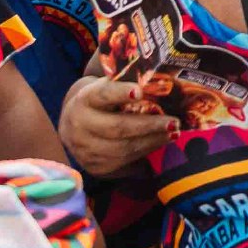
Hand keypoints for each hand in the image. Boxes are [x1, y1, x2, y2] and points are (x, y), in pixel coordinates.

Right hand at [58, 76, 181, 176]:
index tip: (140, 91)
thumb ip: (127, 83)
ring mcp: (85, 148)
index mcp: (86, 99)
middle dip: (149, 125)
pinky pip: (123, 163)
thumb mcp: (107, 87)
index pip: (103, 94)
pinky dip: (144, 153)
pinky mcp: (94, 166)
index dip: (120, 93)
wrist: (74, 125)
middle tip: (174, 122)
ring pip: (122, 148)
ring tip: (173, 134)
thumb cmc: (101, 101)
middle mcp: (80, 124)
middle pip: (117, 127)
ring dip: (152, 141)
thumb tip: (160, 81)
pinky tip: (159, 144)